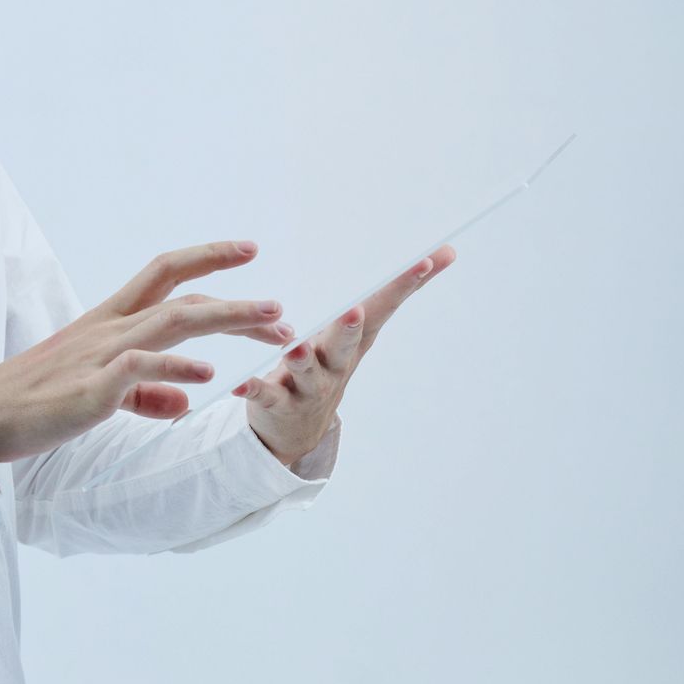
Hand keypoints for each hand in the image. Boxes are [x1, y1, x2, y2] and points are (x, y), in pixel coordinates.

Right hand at [0, 239, 297, 464]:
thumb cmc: (36, 401)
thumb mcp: (98, 393)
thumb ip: (144, 394)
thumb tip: (185, 401)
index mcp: (108, 321)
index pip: (163, 274)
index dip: (207, 257)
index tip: (249, 250)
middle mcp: (109, 328)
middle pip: (181, 294)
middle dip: (236, 298)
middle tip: (280, 310)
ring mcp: (100, 354)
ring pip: (172, 321)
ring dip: (226, 317)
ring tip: (269, 322)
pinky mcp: (91, 388)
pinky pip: (139, 368)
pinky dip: (176, 368)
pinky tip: (206, 375)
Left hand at [234, 245, 458, 465]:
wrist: (297, 429)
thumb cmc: (327, 365)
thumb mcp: (356, 332)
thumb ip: (383, 299)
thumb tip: (443, 254)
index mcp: (352, 341)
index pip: (383, 307)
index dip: (405, 285)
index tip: (428, 258)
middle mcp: (334, 364)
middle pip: (345, 344)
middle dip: (350, 327)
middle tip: (354, 311)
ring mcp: (307, 386)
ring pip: (306, 370)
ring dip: (301, 358)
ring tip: (295, 348)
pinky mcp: (278, 402)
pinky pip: (265, 394)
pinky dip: (253, 388)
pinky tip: (239, 383)